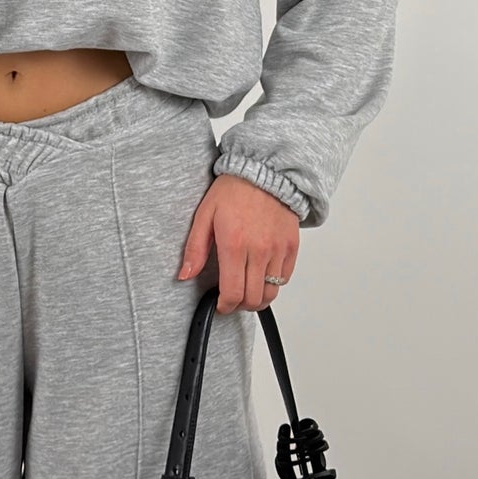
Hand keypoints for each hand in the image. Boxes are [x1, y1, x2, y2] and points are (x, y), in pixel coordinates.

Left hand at [178, 171, 299, 314]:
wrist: (265, 172)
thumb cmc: (234, 190)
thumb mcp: (205, 215)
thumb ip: (195, 249)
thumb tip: (185, 274)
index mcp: (234, 245)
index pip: (232, 293)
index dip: (225, 306)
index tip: (221, 304)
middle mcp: (259, 251)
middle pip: (253, 298)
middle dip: (240, 305)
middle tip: (232, 299)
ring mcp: (278, 250)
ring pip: (271, 292)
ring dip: (258, 298)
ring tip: (247, 291)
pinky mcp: (291, 247)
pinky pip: (285, 278)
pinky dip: (273, 284)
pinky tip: (261, 276)